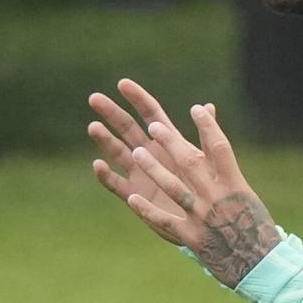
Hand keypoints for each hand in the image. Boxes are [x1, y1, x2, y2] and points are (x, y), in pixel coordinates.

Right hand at [88, 78, 200, 233]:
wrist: (202, 220)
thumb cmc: (206, 185)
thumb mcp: (206, 158)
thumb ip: (206, 133)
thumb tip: (208, 105)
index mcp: (168, 141)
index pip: (150, 114)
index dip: (137, 98)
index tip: (122, 83)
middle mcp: (150, 154)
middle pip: (128, 128)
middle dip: (112, 113)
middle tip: (94, 98)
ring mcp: (140, 174)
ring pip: (118, 152)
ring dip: (105, 140)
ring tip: (93, 126)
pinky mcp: (135, 196)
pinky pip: (117, 184)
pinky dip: (107, 175)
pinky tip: (98, 164)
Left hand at [88, 80, 281, 287]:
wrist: (260, 265)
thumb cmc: (254, 226)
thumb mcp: (245, 194)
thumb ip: (227, 171)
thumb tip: (218, 146)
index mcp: (235, 183)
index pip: (220, 148)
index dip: (208, 126)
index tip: (196, 109)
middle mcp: (218, 196)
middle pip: (192, 163)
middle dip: (171, 142)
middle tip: (154, 126)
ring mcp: (203, 217)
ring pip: (174, 188)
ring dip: (153, 169)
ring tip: (136, 153)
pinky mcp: (190, 236)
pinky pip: (164, 221)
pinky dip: (147, 209)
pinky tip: (131, 197)